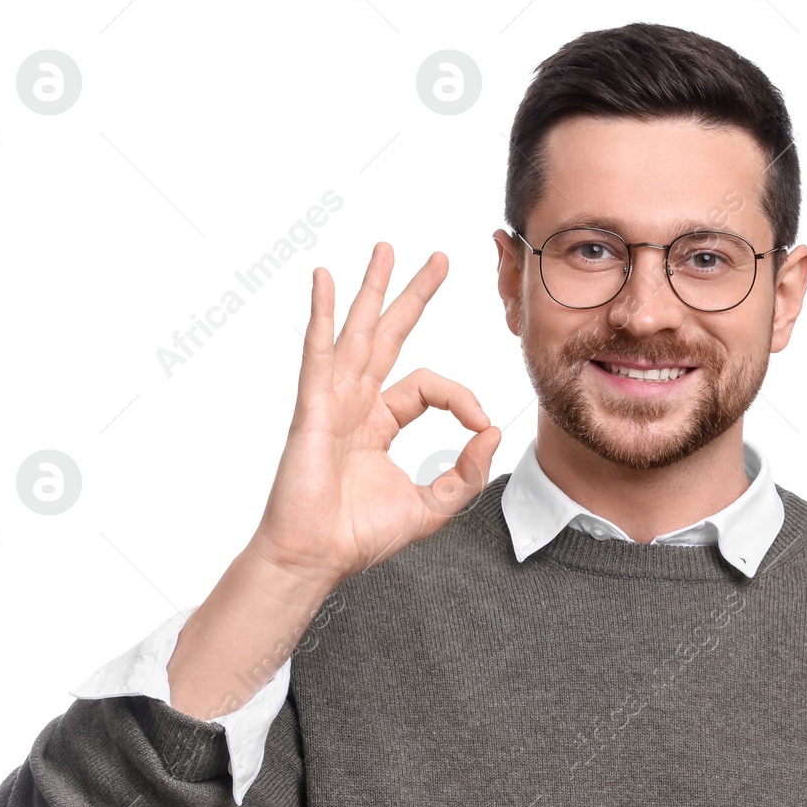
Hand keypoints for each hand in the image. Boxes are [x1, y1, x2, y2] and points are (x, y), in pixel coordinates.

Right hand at [252, 241, 501, 585]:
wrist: (317, 557)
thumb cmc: (358, 536)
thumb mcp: (432, 506)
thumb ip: (466, 472)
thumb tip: (493, 432)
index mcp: (379, 424)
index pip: (428, 387)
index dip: (461, 398)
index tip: (482, 425)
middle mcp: (355, 405)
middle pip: (387, 336)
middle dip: (412, 296)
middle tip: (436, 259)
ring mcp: (331, 402)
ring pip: (356, 333)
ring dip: (371, 289)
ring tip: (386, 249)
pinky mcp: (312, 409)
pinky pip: (318, 352)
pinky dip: (321, 315)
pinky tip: (323, 280)